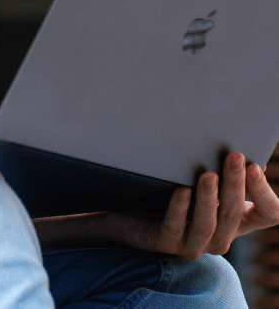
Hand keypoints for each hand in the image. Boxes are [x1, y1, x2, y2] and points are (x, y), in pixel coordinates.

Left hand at [104, 153, 278, 258]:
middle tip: (235, 157)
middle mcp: (219, 236)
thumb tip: (243, 149)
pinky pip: (175, 228)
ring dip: (208, 198)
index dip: (263, 193)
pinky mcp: (166, 244)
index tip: (255, 165)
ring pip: (207, 224)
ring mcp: (193, 243)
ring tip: (208, 174)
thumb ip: (219, 170)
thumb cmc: (168, 190)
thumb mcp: (198, 180)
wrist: (127, 213)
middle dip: (235, 183)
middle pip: (234, 214)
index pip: (267, 214)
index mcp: (234, 221)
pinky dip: (179, 209)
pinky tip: (181, 190)